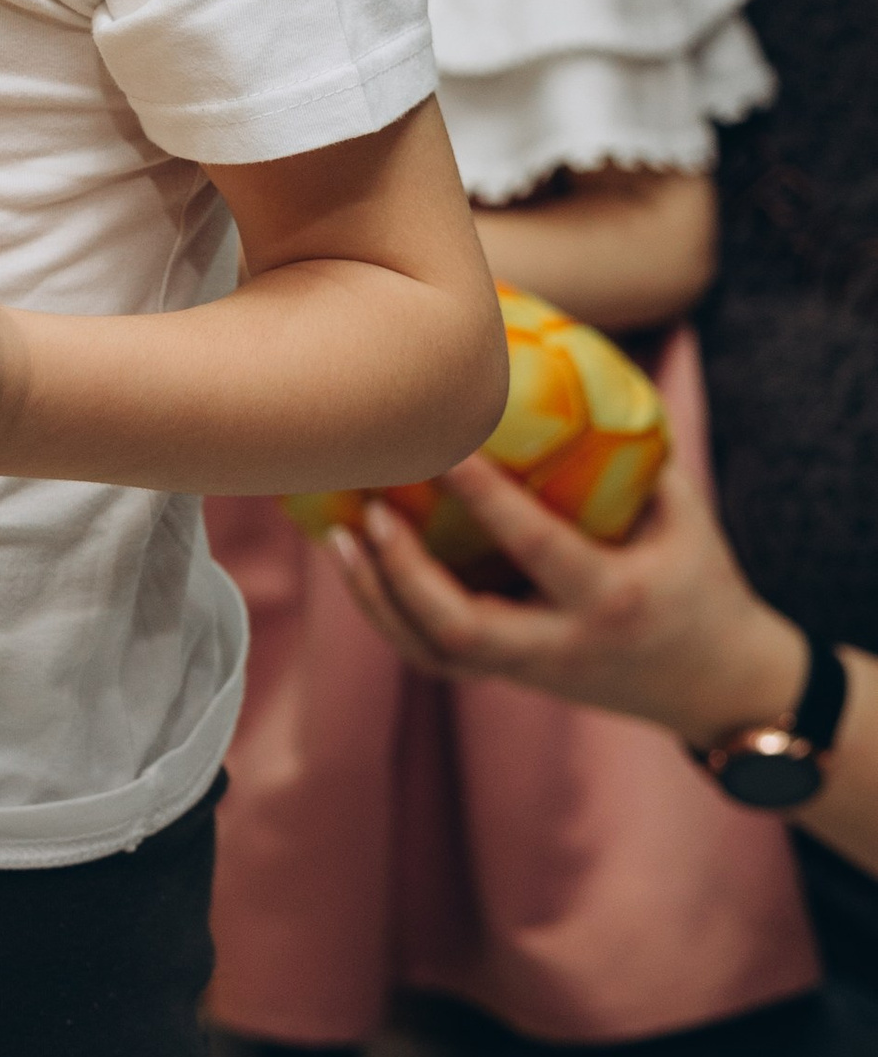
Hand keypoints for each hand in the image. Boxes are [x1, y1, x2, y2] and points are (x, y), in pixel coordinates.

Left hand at [330, 451, 809, 748]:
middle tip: (366, 509)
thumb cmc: (702, 582)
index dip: (483, 496)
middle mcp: (562, 646)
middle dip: (404, 574)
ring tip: (337, 536)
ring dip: (378, 598)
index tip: (440, 441)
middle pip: (461, 629)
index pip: (537, 546)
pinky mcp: (510, 682)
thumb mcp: (682, 516)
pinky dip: (388, 614)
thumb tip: (567, 365)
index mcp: (613, 598)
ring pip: (433, 653)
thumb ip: (629, 455)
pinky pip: (433, 657)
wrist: (720, 690)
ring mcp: (531, 672)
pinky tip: (356, 565)